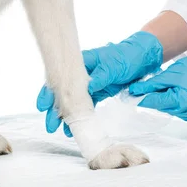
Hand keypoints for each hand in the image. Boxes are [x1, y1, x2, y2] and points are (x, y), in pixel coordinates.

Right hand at [36, 31, 163, 136]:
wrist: (144, 57)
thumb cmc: (127, 56)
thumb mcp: (114, 65)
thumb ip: (101, 76)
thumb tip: (90, 87)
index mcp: (81, 63)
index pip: (58, 77)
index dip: (48, 91)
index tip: (42, 106)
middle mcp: (81, 74)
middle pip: (62, 92)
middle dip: (54, 110)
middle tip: (50, 126)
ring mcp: (88, 84)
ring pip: (72, 101)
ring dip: (65, 116)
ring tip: (61, 131)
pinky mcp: (97, 93)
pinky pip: (85, 106)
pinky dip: (80, 117)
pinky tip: (75, 128)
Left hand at [129, 42, 186, 122]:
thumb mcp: (170, 74)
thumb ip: (151, 85)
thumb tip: (134, 91)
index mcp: (184, 102)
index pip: (155, 103)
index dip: (141, 98)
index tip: (129, 96)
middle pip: (160, 107)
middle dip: (152, 97)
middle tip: (145, 87)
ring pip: (167, 109)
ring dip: (163, 99)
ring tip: (168, 86)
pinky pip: (176, 110)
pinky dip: (172, 102)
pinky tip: (176, 92)